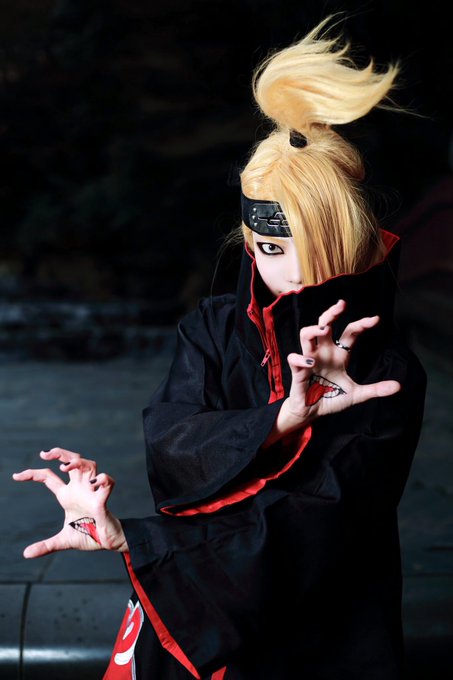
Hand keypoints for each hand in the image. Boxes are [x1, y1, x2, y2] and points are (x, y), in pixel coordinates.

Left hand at [12, 448, 127, 557]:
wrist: (108, 542)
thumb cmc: (89, 535)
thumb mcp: (63, 540)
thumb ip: (46, 545)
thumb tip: (26, 554)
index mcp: (67, 495)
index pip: (49, 478)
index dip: (32, 474)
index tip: (16, 476)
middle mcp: (79, 488)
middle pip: (72, 460)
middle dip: (60, 453)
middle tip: (44, 454)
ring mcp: (92, 492)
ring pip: (89, 465)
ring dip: (77, 462)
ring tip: (64, 467)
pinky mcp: (103, 499)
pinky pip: (107, 482)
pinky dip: (102, 479)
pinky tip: (93, 484)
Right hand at [268, 300, 400, 442]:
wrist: (311, 413)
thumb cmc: (331, 398)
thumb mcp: (356, 394)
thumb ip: (375, 389)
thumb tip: (398, 386)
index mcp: (339, 355)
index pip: (350, 333)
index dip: (362, 324)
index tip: (375, 319)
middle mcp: (324, 352)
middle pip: (325, 323)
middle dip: (332, 312)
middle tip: (342, 305)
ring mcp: (310, 360)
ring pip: (306, 334)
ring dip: (313, 329)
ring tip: (324, 330)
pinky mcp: (298, 371)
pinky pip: (295, 358)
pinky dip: (301, 358)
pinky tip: (310, 362)